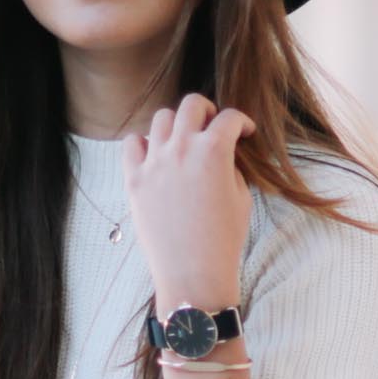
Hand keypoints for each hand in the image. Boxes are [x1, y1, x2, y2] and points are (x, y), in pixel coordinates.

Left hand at [124, 92, 254, 313]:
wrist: (193, 274)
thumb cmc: (224, 240)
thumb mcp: (241, 198)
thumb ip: (230, 166)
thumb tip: (221, 153)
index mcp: (214, 151)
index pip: (230, 118)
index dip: (242, 122)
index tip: (244, 132)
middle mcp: (182, 149)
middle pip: (192, 105)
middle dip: (208, 111)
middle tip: (212, 125)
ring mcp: (154, 162)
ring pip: (162, 118)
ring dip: (177, 124)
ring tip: (183, 141)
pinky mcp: (134, 178)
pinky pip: (133, 142)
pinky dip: (145, 143)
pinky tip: (156, 156)